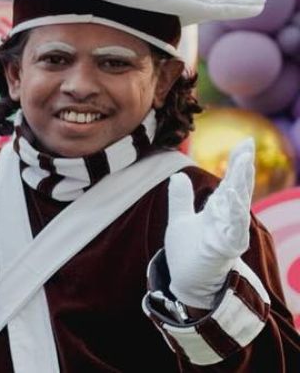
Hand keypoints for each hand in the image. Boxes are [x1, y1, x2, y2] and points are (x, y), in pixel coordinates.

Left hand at [165, 138, 254, 308]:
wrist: (187, 282)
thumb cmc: (189, 252)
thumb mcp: (180, 219)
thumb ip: (181, 199)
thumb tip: (178, 176)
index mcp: (218, 211)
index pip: (230, 182)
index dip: (237, 164)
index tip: (246, 143)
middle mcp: (227, 221)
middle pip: (237, 190)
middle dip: (242, 170)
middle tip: (247, 148)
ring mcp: (228, 235)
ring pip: (238, 207)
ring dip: (240, 187)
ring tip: (243, 165)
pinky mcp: (224, 251)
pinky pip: (233, 231)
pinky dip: (234, 216)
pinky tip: (235, 200)